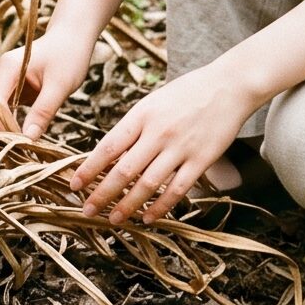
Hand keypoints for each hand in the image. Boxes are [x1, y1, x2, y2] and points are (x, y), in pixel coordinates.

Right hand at [0, 26, 96, 139]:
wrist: (71, 39)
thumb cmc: (68, 57)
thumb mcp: (61, 85)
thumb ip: (43, 111)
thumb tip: (28, 139)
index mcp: (6, 68)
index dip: (3, 126)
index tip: (22, 144)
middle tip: (8, 153)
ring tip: (7, 149)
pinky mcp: (4, 88)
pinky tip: (12, 140)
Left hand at [71, 62, 256, 223]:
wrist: (229, 85)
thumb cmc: (186, 93)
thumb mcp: (152, 102)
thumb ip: (133, 127)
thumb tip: (109, 154)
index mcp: (142, 115)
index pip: (109, 147)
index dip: (90, 168)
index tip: (75, 184)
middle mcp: (158, 132)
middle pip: (124, 170)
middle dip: (102, 193)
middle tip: (87, 209)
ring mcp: (180, 147)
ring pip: (148, 184)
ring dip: (128, 205)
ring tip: (114, 219)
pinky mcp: (202, 160)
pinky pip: (177, 189)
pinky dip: (161, 206)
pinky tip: (148, 217)